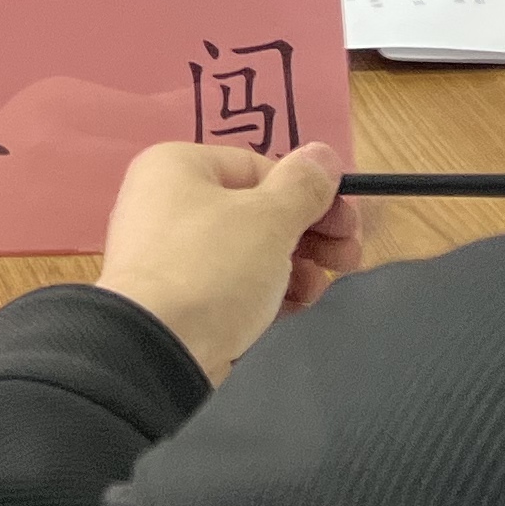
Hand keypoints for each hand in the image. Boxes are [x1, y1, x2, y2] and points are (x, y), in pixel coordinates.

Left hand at [97, 142, 358, 385]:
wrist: (154, 351)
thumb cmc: (212, 267)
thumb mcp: (268, 219)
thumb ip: (302, 186)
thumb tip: (323, 154)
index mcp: (178, 166)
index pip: (259, 168)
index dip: (309, 194)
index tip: (350, 225)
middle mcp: (166, 203)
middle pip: (254, 211)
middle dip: (308, 235)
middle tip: (349, 260)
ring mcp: (167, 255)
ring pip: (246, 252)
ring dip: (292, 268)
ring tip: (317, 291)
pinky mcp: (175, 302)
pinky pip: (229, 287)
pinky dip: (264, 295)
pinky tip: (294, 310)